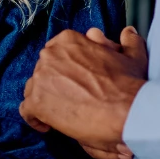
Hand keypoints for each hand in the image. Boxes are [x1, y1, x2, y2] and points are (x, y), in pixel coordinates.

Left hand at [20, 25, 148, 158]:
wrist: (127, 111)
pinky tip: (48, 125)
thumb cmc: (129, 84)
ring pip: (34, 88)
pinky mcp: (37, 102)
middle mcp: (50, 55)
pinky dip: (35, 118)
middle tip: (73, 99)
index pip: (57, 53)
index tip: (76, 81)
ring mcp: (41, 78)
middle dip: (55, 84)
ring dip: (45, 99)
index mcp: (68, 40)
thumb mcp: (133, 57)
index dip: (65, 68)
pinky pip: (27, 110)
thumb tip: (128, 32)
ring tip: (62, 112)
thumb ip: (129, 42)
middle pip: (44, 71)